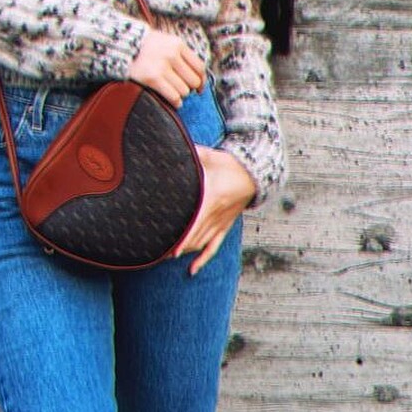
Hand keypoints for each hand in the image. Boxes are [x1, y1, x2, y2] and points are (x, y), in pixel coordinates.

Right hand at [127, 28, 205, 107]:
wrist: (123, 46)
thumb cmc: (147, 47)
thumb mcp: (167, 42)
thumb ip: (182, 56)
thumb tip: (200, 78)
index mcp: (177, 44)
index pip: (200, 67)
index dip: (202, 80)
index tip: (199, 88)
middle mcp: (172, 54)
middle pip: (194, 80)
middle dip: (190, 87)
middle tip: (182, 88)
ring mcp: (162, 66)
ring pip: (184, 90)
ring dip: (180, 94)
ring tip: (172, 91)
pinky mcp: (152, 78)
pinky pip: (174, 97)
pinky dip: (176, 102)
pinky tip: (173, 101)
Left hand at [175, 147, 255, 276]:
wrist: (252, 174)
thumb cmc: (228, 163)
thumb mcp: (209, 155)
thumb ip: (192, 152)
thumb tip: (171, 141)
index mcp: (212, 197)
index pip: (196, 222)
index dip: (185, 237)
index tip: (171, 248)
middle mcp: (216, 214)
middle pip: (195, 236)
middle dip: (178, 246)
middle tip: (158, 254)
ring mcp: (221, 223)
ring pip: (201, 244)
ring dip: (185, 252)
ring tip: (166, 257)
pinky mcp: (224, 227)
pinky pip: (213, 247)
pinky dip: (203, 259)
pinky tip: (192, 270)